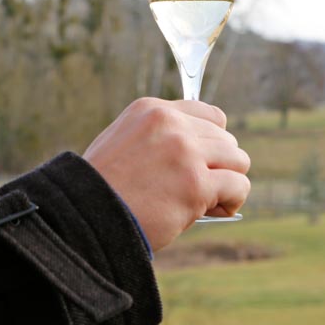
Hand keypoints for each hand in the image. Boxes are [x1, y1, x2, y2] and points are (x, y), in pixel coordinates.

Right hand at [83, 98, 250, 251]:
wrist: (86, 214)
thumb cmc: (104, 187)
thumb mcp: (125, 141)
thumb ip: (160, 136)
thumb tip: (205, 152)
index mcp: (152, 110)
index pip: (210, 115)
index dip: (212, 141)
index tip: (201, 162)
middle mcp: (170, 124)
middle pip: (227, 139)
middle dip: (218, 166)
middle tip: (199, 188)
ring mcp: (185, 152)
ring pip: (238, 160)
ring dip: (228, 182)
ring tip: (208, 200)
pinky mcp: (195, 184)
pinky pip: (238, 187)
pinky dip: (231, 201)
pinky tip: (212, 211)